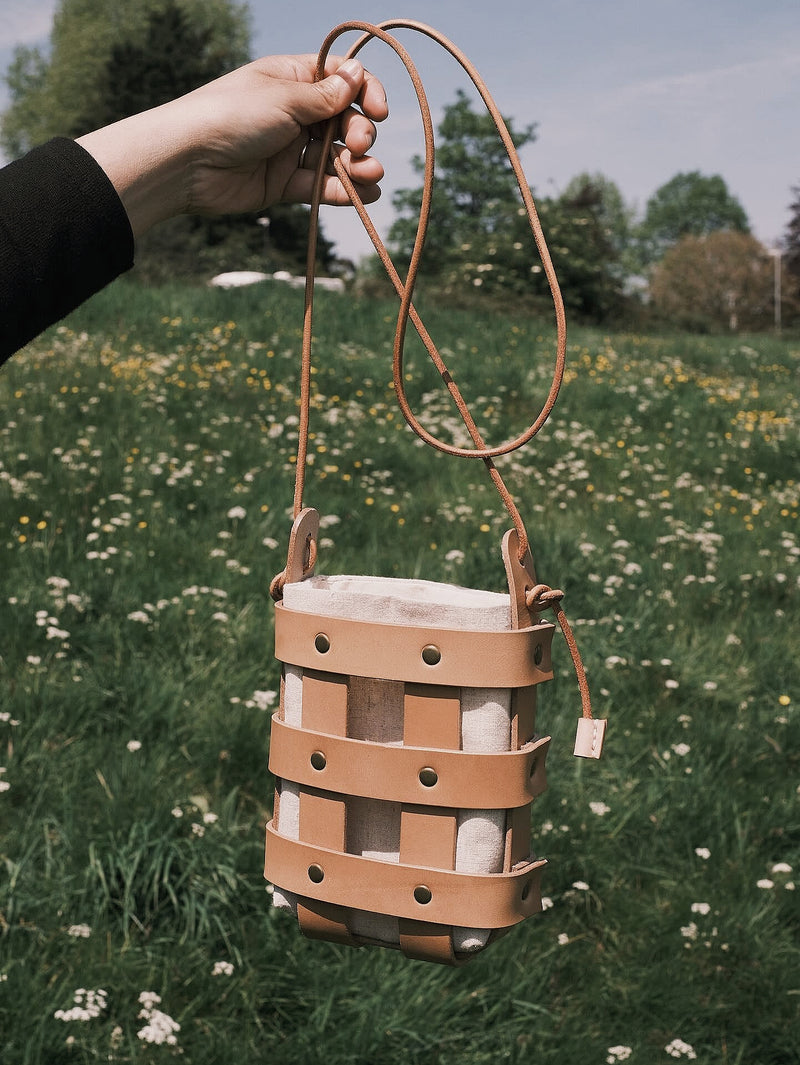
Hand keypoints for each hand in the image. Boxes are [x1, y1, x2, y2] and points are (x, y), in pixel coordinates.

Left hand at [181, 54, 388, 215]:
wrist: (189, 161)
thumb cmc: (232, 115)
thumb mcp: (285, 98)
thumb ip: (326, 96)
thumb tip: (359, 73)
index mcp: (292, 79)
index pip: (340, 79)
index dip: (364, 91)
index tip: (378, 109)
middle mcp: (294, 112)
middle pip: (343, 120)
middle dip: (360, 132)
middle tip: (360, 143)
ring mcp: (289, 149)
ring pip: (335, 156)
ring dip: (358, 165)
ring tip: (371, 175)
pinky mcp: (283, 184)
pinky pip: (320, 186)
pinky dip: (343, 190)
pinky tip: (365, 193)